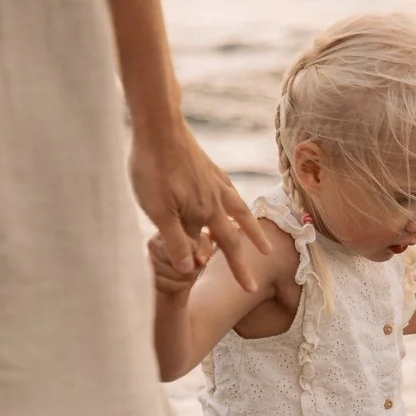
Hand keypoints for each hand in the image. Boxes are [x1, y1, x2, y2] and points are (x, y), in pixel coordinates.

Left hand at [130, 118, 268, 291]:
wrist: (159, 125)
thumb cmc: (152, 168)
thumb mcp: (157, 210)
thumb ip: (175, 240)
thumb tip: (192, 269)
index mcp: (204, 212)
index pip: (221, 249)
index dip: (234, 270)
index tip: (248, 290)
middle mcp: (216, 200)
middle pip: (234, 237)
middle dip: (243, 263)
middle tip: (254, 284)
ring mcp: (215, 183)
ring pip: (239, 212)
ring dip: (251, 232)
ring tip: (262, 245)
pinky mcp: (209, 168)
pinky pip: (230, 192)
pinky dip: (237, 204)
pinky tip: (235, 204)